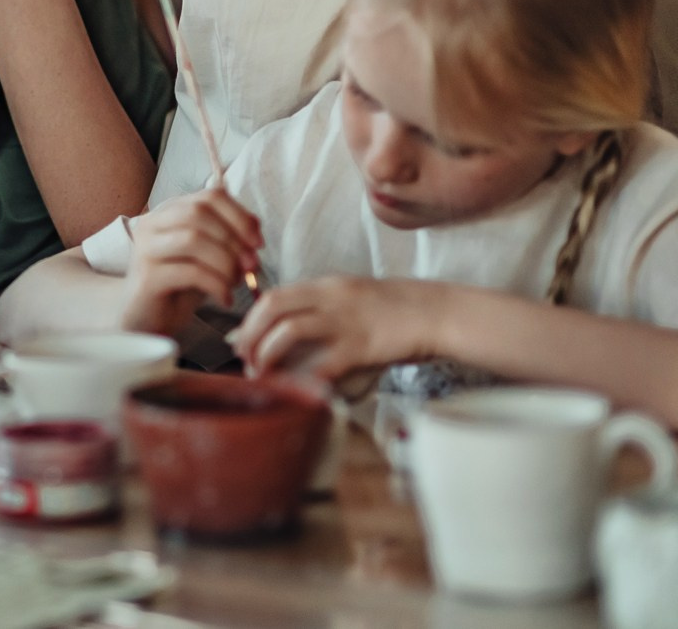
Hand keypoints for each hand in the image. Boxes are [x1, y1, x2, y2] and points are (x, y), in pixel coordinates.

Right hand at [120, 188, 262, 334]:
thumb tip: (255, 231)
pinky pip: (189, 272)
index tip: (258, 243)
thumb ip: (227, 239)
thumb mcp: (208, 258)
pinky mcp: (147, 277)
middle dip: (234, 239)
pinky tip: (225, 299)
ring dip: (225, 262)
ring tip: (236, 283)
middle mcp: (153, 224)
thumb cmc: (179, 287)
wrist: (148, 320)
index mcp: (170, 212)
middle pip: (199, 212)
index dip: (240, 216)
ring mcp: (146, 249)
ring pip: (193, 239)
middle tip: (252, 266)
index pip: (210, 196)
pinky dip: (216, 285)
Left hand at [228, 277, 441, 382]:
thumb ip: (317, 313)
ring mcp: (346, 321)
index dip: (251, 321)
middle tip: (246, 361)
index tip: (242, 343)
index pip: (273, 297)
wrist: (435, 312)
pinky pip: (326, 363)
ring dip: (268, 355)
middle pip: (273, 309)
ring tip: (264, 375)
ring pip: (290, 331)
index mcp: (324, 287)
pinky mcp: (363, 345)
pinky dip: (306, 378)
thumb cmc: (391, 310)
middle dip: (251, 336)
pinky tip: (298, 390)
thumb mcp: (349, 300)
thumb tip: (282, 331)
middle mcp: (330, 299)